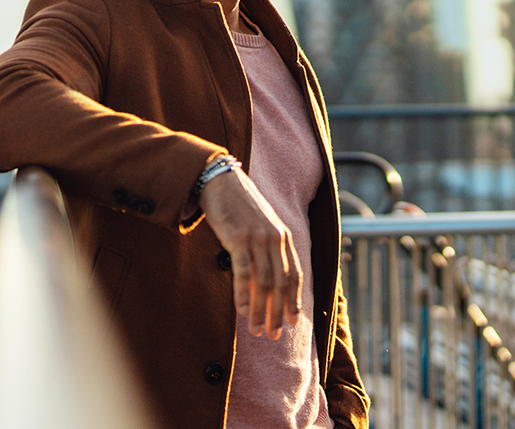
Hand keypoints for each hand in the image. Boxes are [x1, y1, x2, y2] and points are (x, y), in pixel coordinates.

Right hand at [198, 165, 301, 339]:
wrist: (219, 179)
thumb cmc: (237, 204)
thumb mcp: (260, 224)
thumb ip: (267, 246)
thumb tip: (267, 273)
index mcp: (283, 237)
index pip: (294, 275)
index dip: (294, 300)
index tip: (293, 322)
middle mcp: (275, 239)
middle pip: (281, 284)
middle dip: (279, 313)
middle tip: (274, 335)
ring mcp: (257, 239)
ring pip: (264, 283)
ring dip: (262, 311)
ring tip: (258, 331)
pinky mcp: (238, 238)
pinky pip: (244, 273)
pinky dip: (244, 296)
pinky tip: (243, 313)